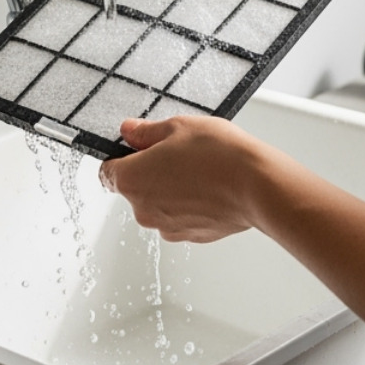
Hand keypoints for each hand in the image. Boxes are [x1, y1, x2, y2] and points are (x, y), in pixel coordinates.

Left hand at [98, 116, 282, 241]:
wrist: (257, 185)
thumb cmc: (219, 155)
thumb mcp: (178, 127)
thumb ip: (146, 132)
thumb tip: (129, 131)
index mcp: (132, 180)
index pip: (107, 172)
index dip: (120, 157)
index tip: (137, 149)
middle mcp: (144, 210)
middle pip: (135, 188)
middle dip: (150, 172)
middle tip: (178, 153)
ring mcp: (168, 228)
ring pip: (159, 204)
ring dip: (171, 189)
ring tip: (199, 170)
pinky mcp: (192, 237)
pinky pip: (181, 217)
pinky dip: (190, 205)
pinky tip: (210, 187)